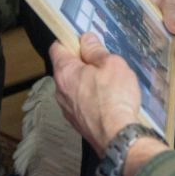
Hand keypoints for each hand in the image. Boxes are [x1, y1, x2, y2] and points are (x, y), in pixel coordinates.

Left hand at [50, 33, 143, 151]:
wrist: (117, 136)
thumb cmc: (114, 98)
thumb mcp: (111, 64)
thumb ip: (96, 51)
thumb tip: (86, 39)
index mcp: (65, 72)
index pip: (57, 47)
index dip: (69, 40)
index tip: (84, 40)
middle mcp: (60, 90)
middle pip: (66, 68)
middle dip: (82, 63)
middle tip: (103, 62)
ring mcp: (67, 108)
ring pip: (74, 87)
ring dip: (87, 82)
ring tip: (109, 84)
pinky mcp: (77, 122)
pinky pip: (80, 103)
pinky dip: (91, 99)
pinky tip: (107, 101)